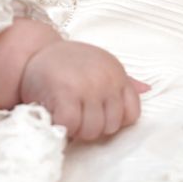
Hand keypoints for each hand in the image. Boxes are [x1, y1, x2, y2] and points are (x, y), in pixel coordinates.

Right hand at [20, 39, 148, 140]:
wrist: (34, 51)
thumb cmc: (68, 63)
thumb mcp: (100, 66)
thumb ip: (123, 82)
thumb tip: (148, 89)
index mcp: (117, 74)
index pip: (131, 114)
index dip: (114, 121)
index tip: (96, 115)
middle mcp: (106, 80)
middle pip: (110, 126)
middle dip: (92, 128)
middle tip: (76, 117)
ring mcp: (87, 86)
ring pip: (92, 130)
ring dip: (77, 130)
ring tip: (66, 116)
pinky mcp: (65, 93)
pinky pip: (71, 125)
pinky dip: (62, 128)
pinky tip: (55, 116)